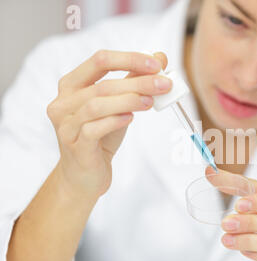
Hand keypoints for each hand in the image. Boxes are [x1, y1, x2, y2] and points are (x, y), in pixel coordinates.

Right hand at [47, 50, 172, 198]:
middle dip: (138, 82)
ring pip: (96, 105)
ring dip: (128, 100)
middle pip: (102, 85)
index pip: (100, 60)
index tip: (156, 64)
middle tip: (164, 84)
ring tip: (150, 101)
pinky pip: (93, 130)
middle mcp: (63, 102)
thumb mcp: (117, 106)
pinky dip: (114, 121)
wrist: (84, 175)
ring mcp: (66, 126)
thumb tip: (159, 57)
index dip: (129, 59)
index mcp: (72, 85)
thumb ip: (134, 81)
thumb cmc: (100, 137)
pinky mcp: (75, 147)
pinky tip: (130, 118)